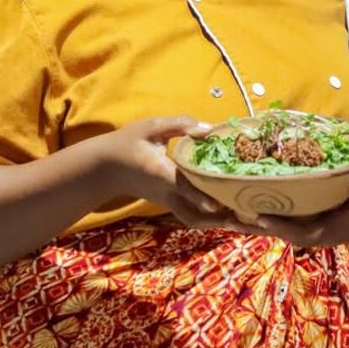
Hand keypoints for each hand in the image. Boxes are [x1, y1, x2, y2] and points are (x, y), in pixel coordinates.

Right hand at [107, 116, 231, 228]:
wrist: (105, 167)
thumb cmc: (128, 142)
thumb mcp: (151, 127)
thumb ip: (179, 125)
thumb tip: (209, 129)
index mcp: (160, 171)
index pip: (182, 186)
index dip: (199, 196)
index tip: (217, 204)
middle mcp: (165, 192)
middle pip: (192, 214)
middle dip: (217, 218)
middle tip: (243, 216)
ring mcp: (166, 201)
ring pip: (192, 219)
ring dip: (214, 222)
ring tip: (241, 217)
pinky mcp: (168, 203)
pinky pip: (190, 215)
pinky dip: (208, 217)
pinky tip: (228, 210)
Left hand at [232, 171, 348, 247]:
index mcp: (335, 228)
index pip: (302, 232)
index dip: (279, 227)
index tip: (257, 218)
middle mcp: (322, 229)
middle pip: (284, 230)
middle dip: (258, 224)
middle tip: (228, 212)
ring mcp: (319, 223)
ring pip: (284, 223)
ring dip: (259, 217)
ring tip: (230, 205)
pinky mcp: (318, 215)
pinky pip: (291, 214)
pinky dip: (272, 209)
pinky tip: (255, 197)